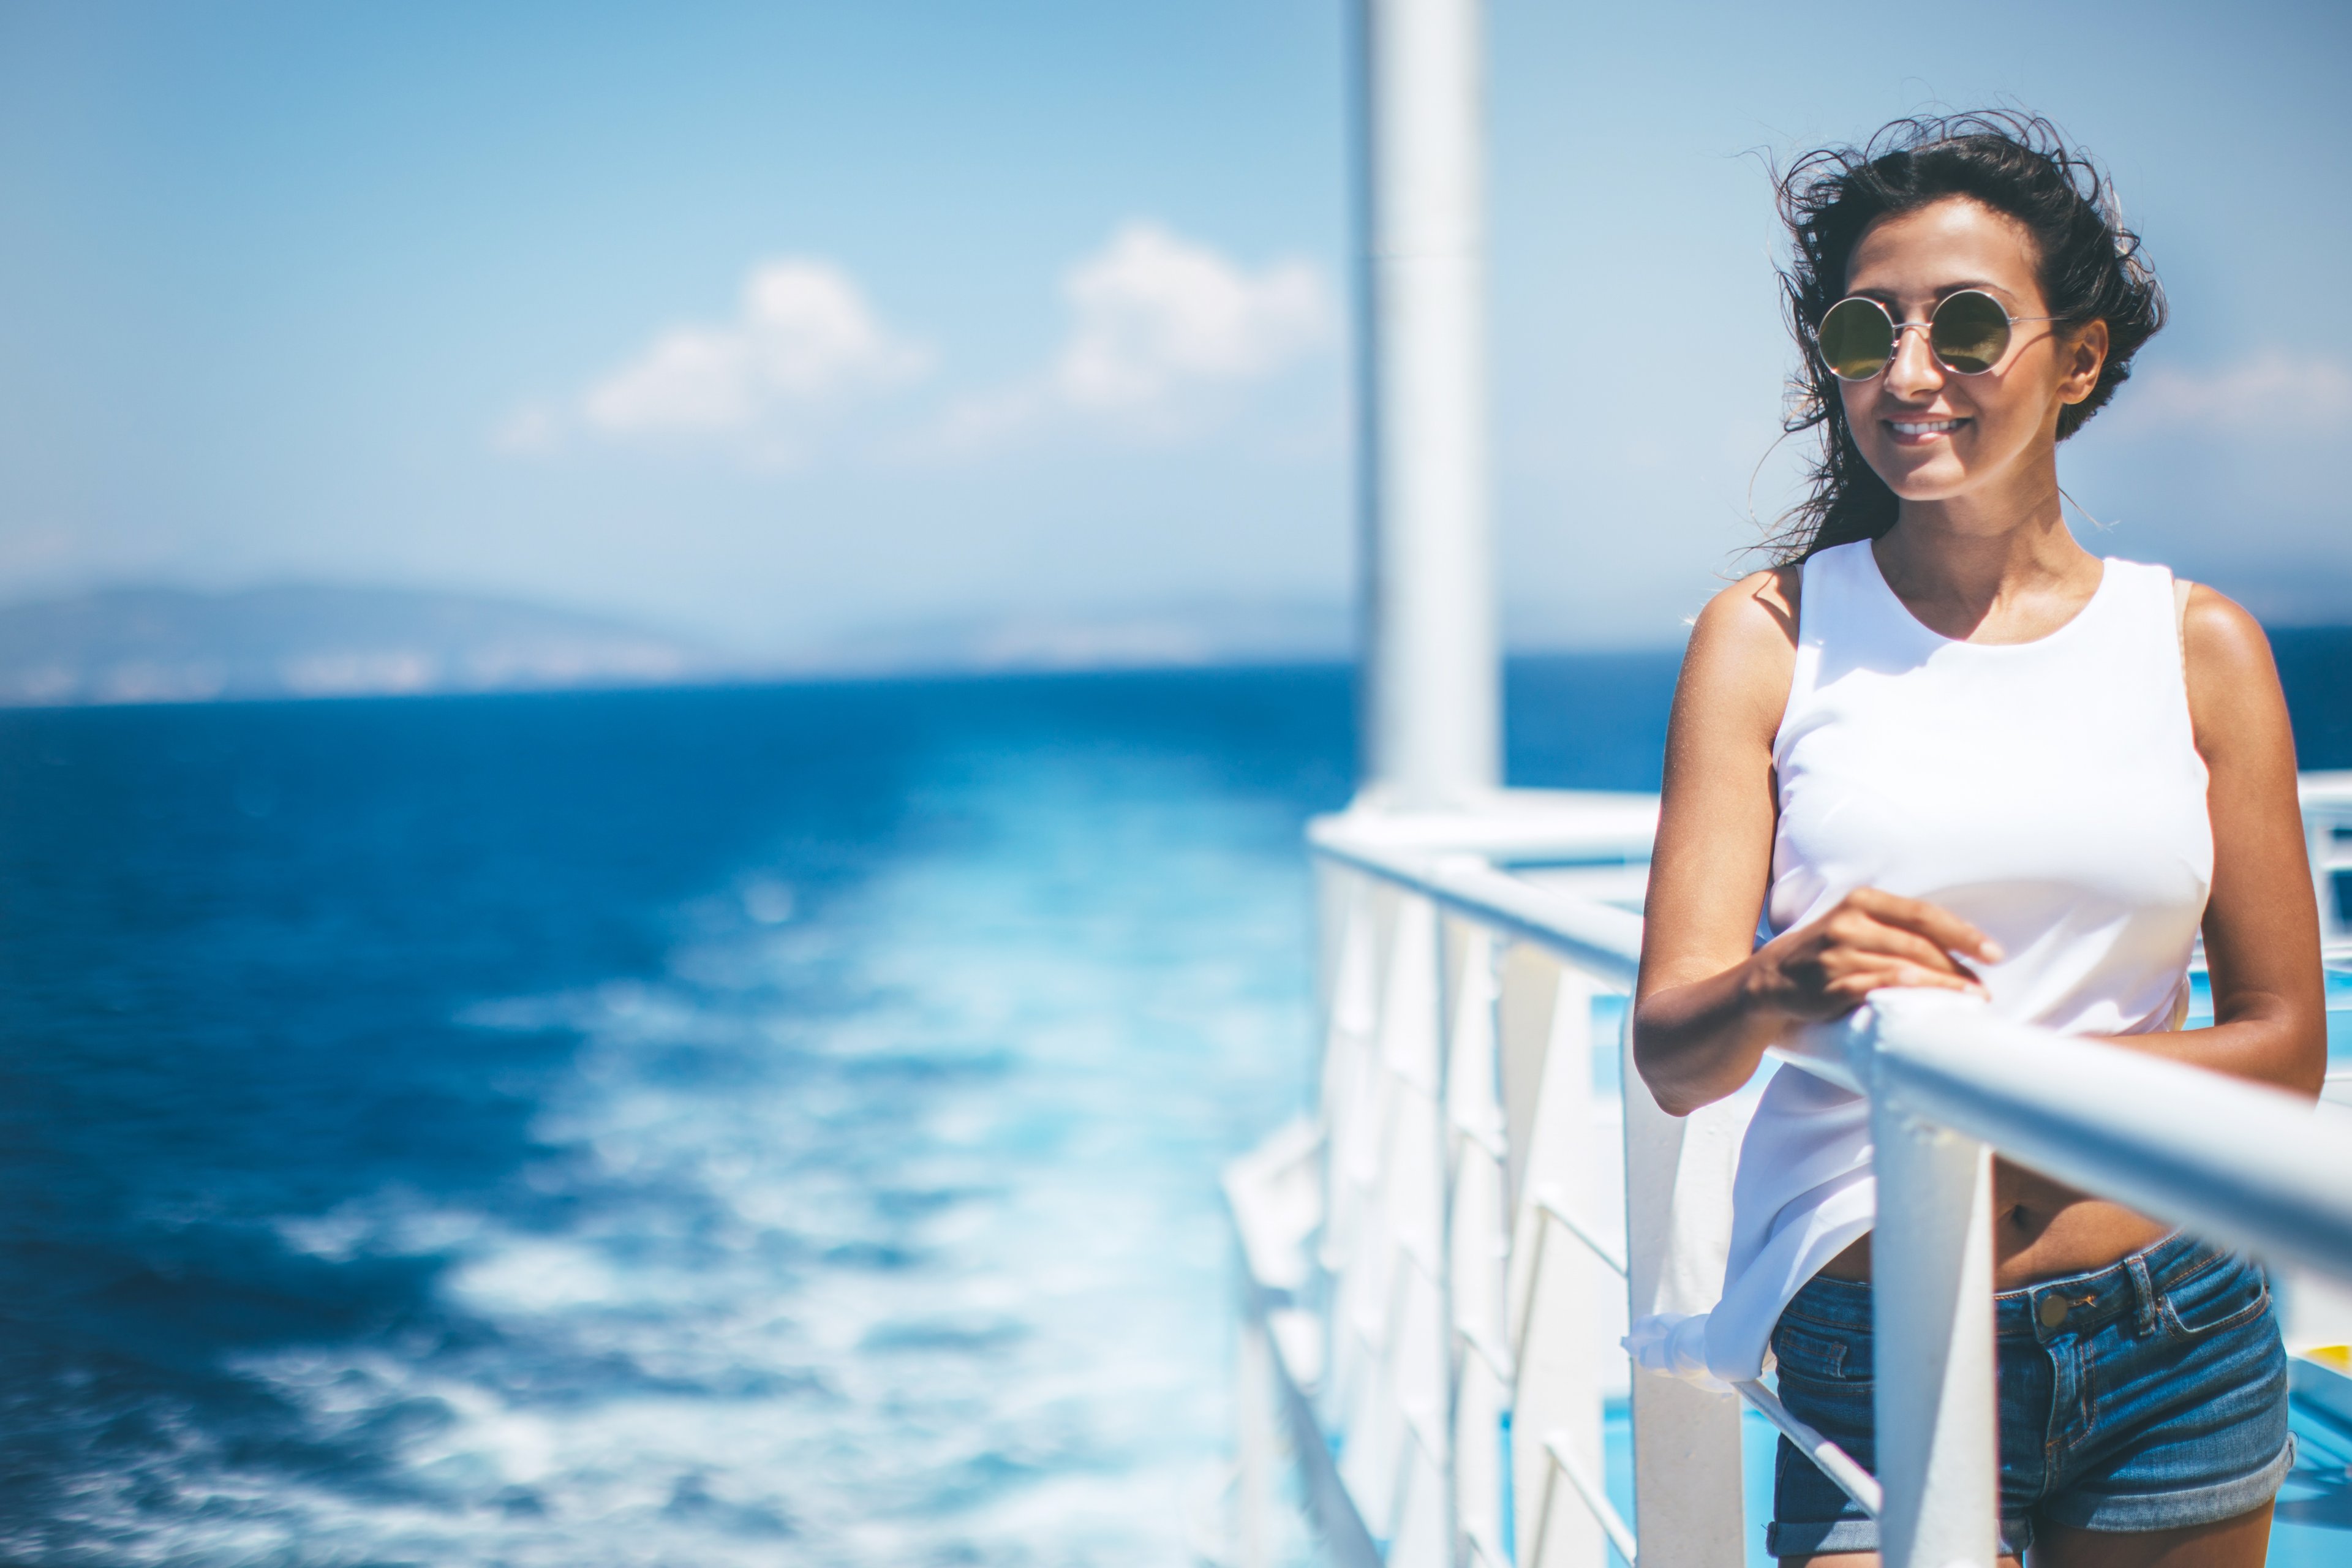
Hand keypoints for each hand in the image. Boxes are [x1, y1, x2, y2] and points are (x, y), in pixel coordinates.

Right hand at [1746, 887, 2000, 1021]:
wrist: (1769, 979)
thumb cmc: (1826, 952)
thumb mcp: (1856, 924)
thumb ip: (1897, 928)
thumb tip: (1958, 950)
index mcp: (1861, 901)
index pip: (1923, 914)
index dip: (1963, 934)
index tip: (1994, 954)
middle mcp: (1849, 923)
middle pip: (1918, 944)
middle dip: (1958, 968)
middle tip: (1985, 989)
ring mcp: (1837, 954)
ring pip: (1902, 968)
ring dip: (1943, 987)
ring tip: (1970, 1001)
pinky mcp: (1829, 985)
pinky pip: (1875, 988)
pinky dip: (1906, 995)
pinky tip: (1928, 1004)